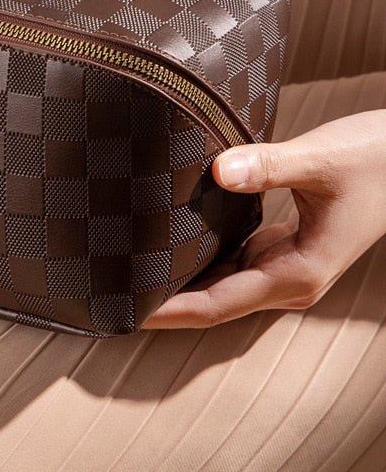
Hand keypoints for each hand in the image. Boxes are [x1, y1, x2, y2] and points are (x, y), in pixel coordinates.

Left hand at [144, 109, 385, 328]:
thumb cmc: (374, 161)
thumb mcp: (320, 161)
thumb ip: (269, 166)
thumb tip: (216, 169)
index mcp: (297, 272)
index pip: (217, 304)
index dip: (169, 311)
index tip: (127, 310)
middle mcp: (288, 278)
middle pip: (212, 301)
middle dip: (163, 301)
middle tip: (111, 290)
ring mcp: (284, 263)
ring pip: (220, 283)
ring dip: (179, 283)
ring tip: (128, 272)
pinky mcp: (282, 245)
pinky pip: (230, 261)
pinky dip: (199, 259)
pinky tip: (170, 246)